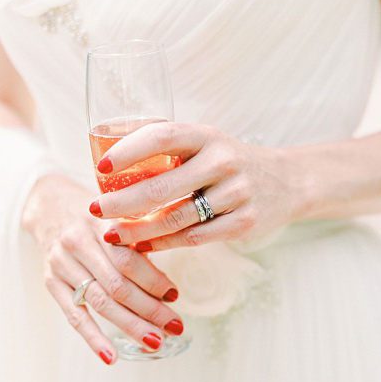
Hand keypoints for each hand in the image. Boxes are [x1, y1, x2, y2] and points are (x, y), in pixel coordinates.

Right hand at [22, 174, 184, 363]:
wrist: (47, 205)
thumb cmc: (93, 214)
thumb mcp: (115, 215)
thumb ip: (137, 241)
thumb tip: (167, 287)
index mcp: (99, 223)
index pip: (128, 259)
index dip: (153, 280)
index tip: (174, 295)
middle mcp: (77, 243)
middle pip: (116, 285)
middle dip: (149, 309)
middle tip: (174, 327)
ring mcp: (61, 264)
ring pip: (99, 302)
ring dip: (129, 325)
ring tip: (154, 342)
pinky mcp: (51, 282)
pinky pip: (73, 315)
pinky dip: (92, 337)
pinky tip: (111, 356)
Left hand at [89, 123, 299, 250]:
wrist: (286, 181)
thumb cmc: (224, 163)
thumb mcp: (201, 144)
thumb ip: (164, 150)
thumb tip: (103, 162)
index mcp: (205, 135)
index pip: (162, 136)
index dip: (129, 151)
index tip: (101, 168)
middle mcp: (223, 160)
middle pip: (162, 186)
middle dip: (122, 202)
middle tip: (94, 210)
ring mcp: (236, 193)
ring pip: (175, 218)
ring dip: (138, 230)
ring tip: (112, 234)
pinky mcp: (244, 223)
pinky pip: (193, 238)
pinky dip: (163, 244)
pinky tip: (142, 245)